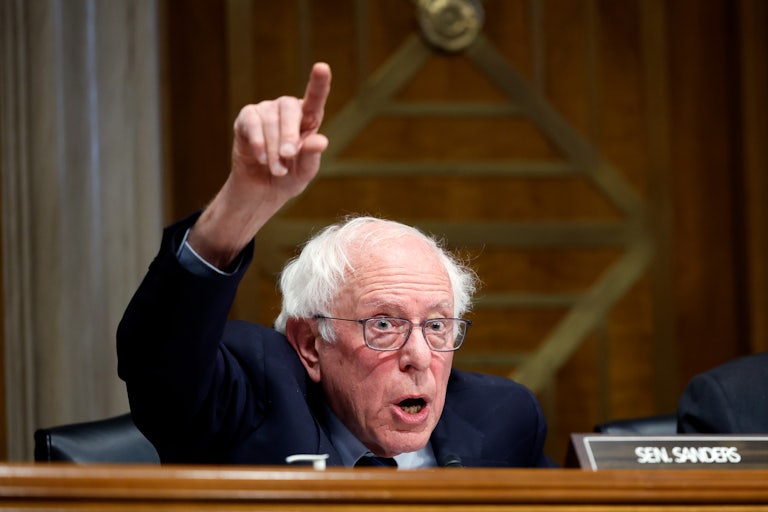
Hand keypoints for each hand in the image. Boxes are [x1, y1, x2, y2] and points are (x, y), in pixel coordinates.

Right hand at [188, 63, 331, 267]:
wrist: (261, 190)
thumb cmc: (289, 178)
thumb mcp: (305, 172)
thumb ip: (312, 156)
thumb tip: (321, 141)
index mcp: (308, 119)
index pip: (315, 99)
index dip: (319, 83)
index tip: (322, 67)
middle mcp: (287, 110)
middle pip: (289, 109)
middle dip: (289, 134)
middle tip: (288, 156)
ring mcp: (265, 111)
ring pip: (270, 120)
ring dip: (273, 148)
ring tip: (276, 170)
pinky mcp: (246, 119)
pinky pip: (251, 123)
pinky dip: (257, 141)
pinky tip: (261, 157)